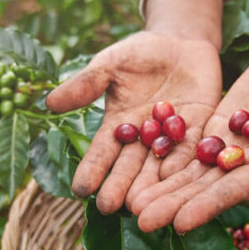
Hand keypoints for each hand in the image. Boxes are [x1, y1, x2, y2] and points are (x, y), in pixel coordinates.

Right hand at [45, 30, 221, 213]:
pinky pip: (191, 150)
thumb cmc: (139, 53)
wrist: (181, 41)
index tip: (80, 189)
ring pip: (159, 167)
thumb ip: (86, 84)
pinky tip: (175, 179)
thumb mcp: (110, 64)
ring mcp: (171, 137)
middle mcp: (143, 139)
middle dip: (120, 186)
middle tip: (110, 207)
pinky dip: (183, 164)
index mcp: (118, 126)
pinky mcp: (199, 130)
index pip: (102, 153)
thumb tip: (49, 102)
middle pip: (130, 167)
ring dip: (151, 187)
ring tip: (142, 206)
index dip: (92, 170)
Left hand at [129, 45, 248, 232]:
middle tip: (141, 220)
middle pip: (203, 190)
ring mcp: (226, 151)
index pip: (233, 192)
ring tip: (131, 205)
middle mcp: (244, 168)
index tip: (180, 222)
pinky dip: (164, 160)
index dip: (206, 207)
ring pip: (189, 174)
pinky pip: (186, 148)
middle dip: (173, 205)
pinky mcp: (213, 131)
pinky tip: (139, 172)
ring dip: (161, 189)